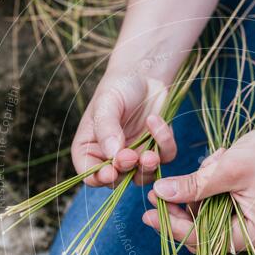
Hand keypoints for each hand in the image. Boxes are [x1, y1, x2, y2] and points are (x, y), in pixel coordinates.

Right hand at [71, 67, 177, 186]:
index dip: (99, 178)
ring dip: (148, 167)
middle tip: (132, 157)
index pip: (90, 174)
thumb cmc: (118, 86)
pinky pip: (164, 157)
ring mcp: (135, 156)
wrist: (144, 73)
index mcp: (90, 148)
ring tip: (151, 153)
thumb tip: (112, 155)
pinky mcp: (157, 149)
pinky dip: (164, 143)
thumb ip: (107, 129)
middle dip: (126, 171)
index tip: (111, 172)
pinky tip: (155, 120)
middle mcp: (111, 157)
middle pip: (117, 180)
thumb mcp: (106, 103)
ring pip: (143, 176)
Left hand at [142, 123, 254, 252]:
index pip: (202, 239)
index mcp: (252, 235)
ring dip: (194, 197)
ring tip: (205, 166)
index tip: (147, 213)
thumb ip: (194, 184)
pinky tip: (213, 165)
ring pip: (205, 221)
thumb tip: (159, 192)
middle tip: (153, 194)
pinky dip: (207, 191)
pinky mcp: (246, 213)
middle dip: (178, 212)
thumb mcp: (228, 168)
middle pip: (201, 234)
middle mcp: (251, 238)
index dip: (171, 227)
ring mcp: (249, 226)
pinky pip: (216, 210)